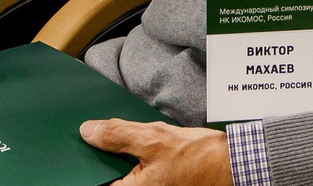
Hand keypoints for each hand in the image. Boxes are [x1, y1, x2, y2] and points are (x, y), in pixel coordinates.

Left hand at [76, 120, 231, 185]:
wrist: (232, 164)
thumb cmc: (198, 158)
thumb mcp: (154, 139)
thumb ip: (118, 135)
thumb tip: (90, 132)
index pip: (97, 179)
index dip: (88, 159)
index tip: (80, 141)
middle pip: (108, 175)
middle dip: (104, 152)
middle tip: (102, 131)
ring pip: (122, 171)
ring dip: (119, 153)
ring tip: (125, 135)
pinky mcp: (157, 183)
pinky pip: (136, 171)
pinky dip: (133, 156)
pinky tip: (139, 142)